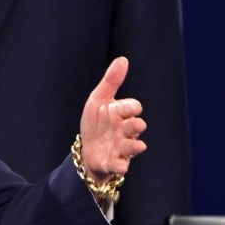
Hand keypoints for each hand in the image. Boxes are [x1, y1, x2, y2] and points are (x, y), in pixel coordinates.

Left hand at [78, 56, 146, 183]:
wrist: (87, 148)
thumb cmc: (97, 122)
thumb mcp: (99, 99)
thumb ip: (111, 81)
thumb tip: (123, 59)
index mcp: (121, 114)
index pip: (131, 108)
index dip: (131, 107)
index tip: (133, 107)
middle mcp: (124, 131)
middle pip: (134, 127)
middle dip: (135, 125)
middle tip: (137, 124)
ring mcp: (120, 148)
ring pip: (131, 147)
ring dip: (133, 146)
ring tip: (136, 145)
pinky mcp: (113, 162)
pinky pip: (119, 165)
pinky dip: (120, 165)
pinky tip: (119, 165)